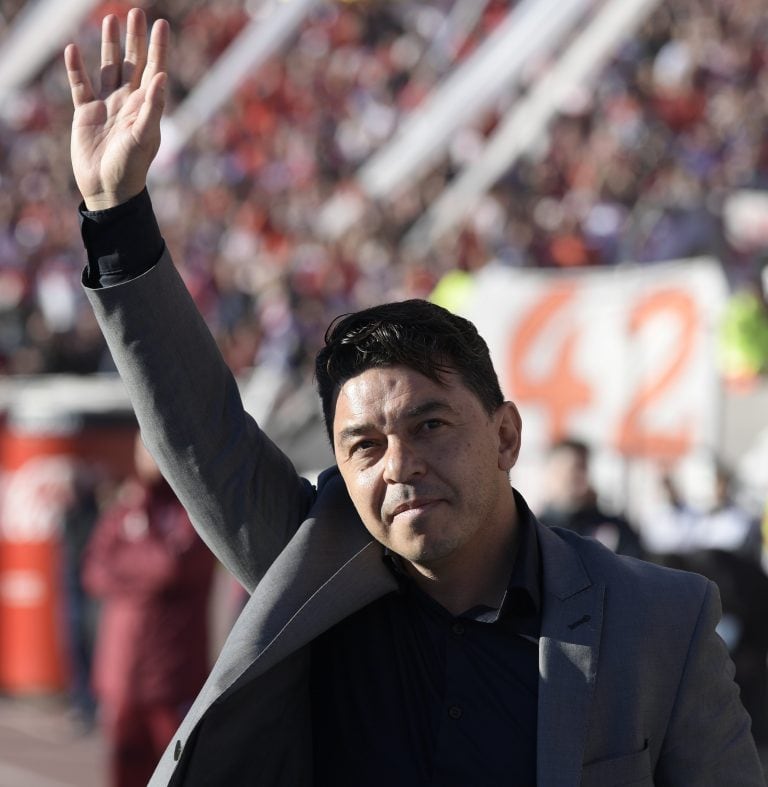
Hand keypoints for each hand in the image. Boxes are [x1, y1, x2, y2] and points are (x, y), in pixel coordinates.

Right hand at [65, 8, 168, 209]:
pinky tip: (73, 48)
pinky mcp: (86, 113)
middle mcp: (128, 102)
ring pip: (108, 68)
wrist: (108, 189)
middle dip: (135, 39)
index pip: (154, 70)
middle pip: (132, 63)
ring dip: (110, 45)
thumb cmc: (131, 167)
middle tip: (137, 12)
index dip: (158, 48)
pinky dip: (76, 68)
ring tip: (110, 19)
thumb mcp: (144, 137)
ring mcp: (107, 106)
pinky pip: (80, 85)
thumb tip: (161, 76)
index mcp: (147, 107)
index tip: (161, 24)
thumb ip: (153, 107)